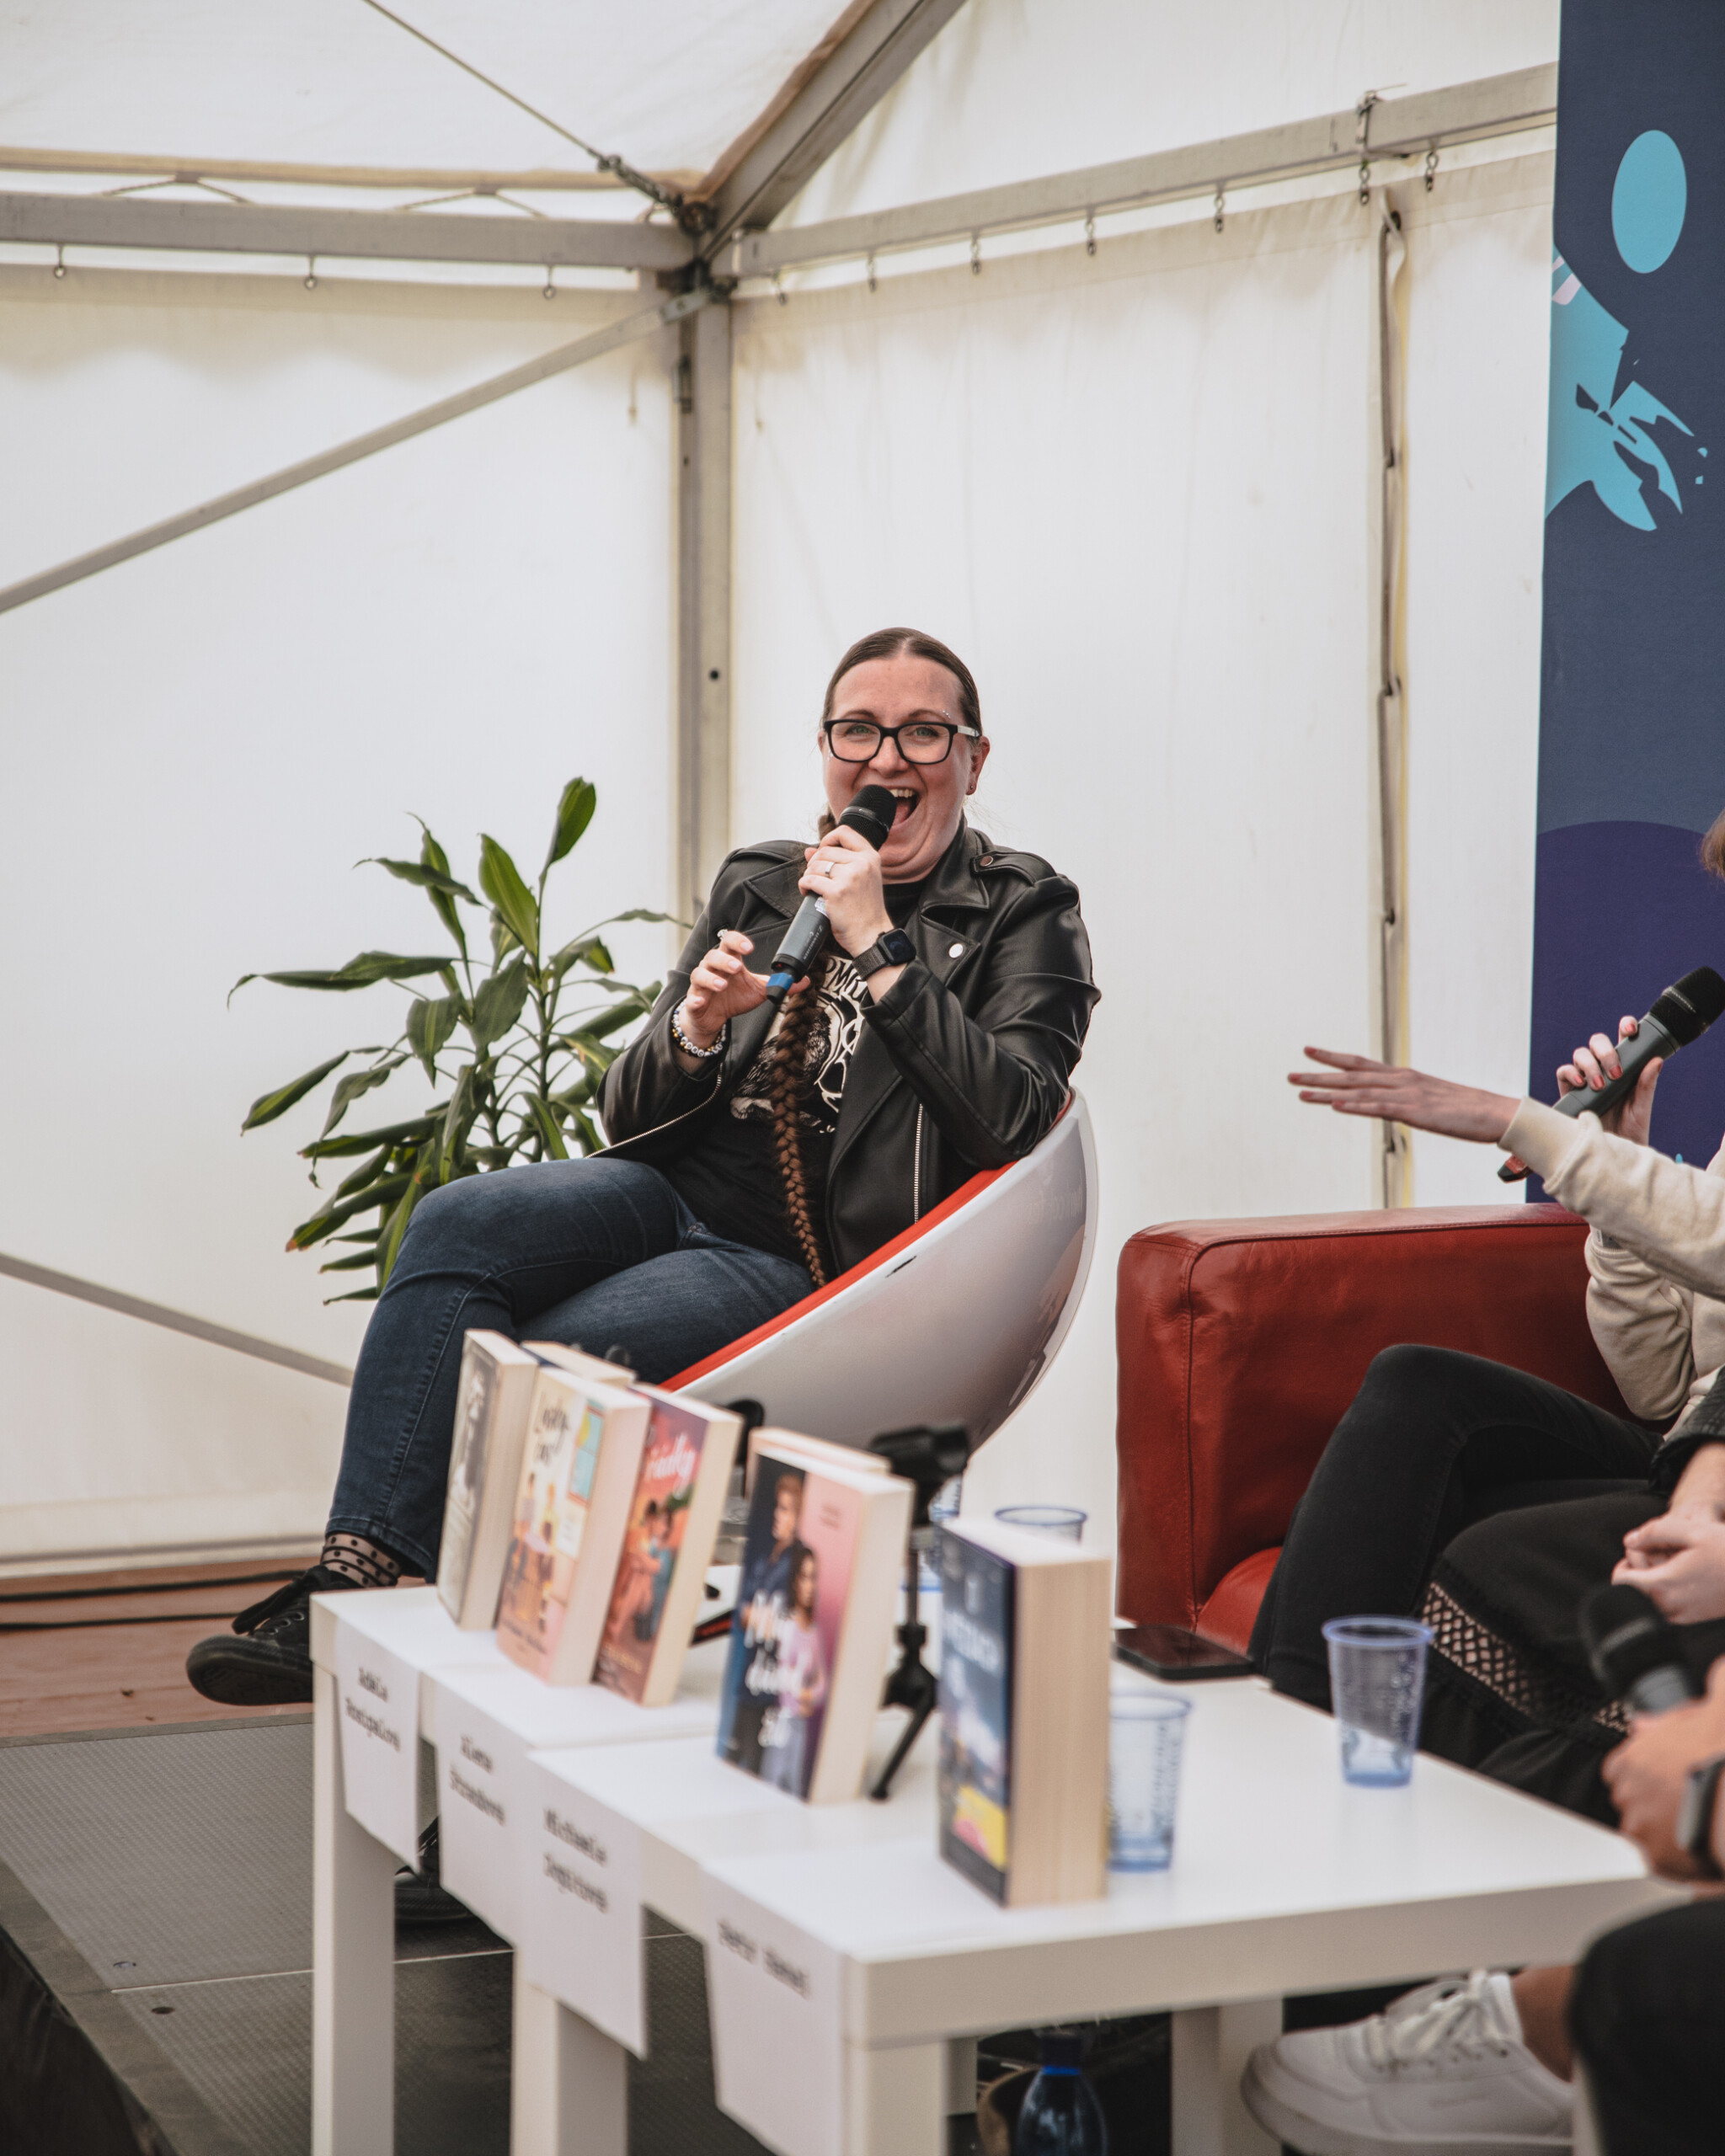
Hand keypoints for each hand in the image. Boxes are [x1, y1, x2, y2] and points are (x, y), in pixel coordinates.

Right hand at [679, 930, 777, 1051]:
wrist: (714, 1018)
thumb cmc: (734, 998)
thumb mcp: (759, 990)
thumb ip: (779, 984)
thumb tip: (805, 980)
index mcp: (729, 961)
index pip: (729, 943)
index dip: (738, 942)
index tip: (750, 948)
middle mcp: (712, 969)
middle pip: (713, 956)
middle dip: (724, 960)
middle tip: (737, 967)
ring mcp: (701, 985)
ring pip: (699, 974)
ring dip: (710, 978)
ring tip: (722, 984)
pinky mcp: (694, 1001)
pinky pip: (691, 998)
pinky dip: (695, 998)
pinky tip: (701, 1000)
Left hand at [802, 826, 890, 959]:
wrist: (871, 934)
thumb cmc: (866, 909)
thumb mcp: (861, 879)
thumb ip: (839, 861)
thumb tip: (810, 850)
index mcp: (870, 857)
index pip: (845, 832)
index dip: (828, 838)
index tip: (823, 850)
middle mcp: (862, 864)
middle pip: (825, 851)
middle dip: (814, 863)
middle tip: (816, 876)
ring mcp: (849, 877)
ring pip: (815, 865)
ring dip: (808, 875)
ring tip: (813, 886)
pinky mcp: (836, 892)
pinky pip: (809, 880)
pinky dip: (804, 886)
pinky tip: (808, 892)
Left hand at [1288, 1049, 1517, 1142]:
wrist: (1496, 1113)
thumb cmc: (1465, 1112)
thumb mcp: (1428, 1103)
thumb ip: (1405, 1101)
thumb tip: (1387, 1106)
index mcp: (1403, 1076)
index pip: (1361, 1063)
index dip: (1333, 1057)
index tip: (1309, 1050)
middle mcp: (1401, 1080)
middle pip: (1352, 1074)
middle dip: (1319, 1074)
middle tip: (1289, 1075)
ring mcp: (1407, 1094)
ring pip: (1359, 1091)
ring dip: (1328, 1092)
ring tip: (1301, 1091)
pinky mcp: (1415, 1112)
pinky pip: (1380, 1108)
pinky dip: (1355, 1106)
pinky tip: (1335, 1106)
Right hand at [1557, 1015, 1660, 1143]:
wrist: (1609, 1155)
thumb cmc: (1629, 1132)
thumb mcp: (1641, 1108)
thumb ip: (1646, 1084)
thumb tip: (1656, 1060)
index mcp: (1625, 1068)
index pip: (1623, 1039)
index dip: (1625, 1026)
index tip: (1630, 1030)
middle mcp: (1603, 1069)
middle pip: (1597, 1042)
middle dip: (1605, 1050)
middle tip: (1615, 1072)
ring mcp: (1585, 1079)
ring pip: (1580, 1054)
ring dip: (1590, 1065)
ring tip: (1600, 1085)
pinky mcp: (1569, 1091)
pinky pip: (1564, 1071)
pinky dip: (1571, 1073)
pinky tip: (1582, 1085)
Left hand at [1603, 1659, 1724, 1878]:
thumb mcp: (1720, 1709)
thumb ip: (1715, 1685)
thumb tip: (1717, 1673)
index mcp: (1635, 1756)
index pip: (1621, 1768)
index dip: (1646, 1772)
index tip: (1669, 1777)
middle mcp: (1629, 1792)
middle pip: (1634, 1800)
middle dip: (1658, 1802)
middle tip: (1691, 1803)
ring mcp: (1640, 1828)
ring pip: (1648, 1833)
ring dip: (1668, 1833)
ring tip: (1699, 1828)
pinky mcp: (1657, 1861)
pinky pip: (1664, 1863)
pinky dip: (1680, 1860)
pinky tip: (1701, 1851)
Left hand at [1613, 1512, 1724, 1622]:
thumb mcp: (1693, 1530)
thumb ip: (1655, 1532)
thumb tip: (1629, 1541)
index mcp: (1664, 1585)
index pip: (1621, 1584)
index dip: (1622, 1566)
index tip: (1635, 1553)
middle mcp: (1670, 1607)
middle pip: (1633, 1594)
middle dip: (1637, 1573)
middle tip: (1652, 1556)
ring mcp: (1682, 1617)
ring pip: (1649, 1602)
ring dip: (1650, 1584)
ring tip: (1667, 1564)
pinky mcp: (1693, 1619)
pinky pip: (1666, 1608)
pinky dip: (1665, 1593)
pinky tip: (1681, 1576)